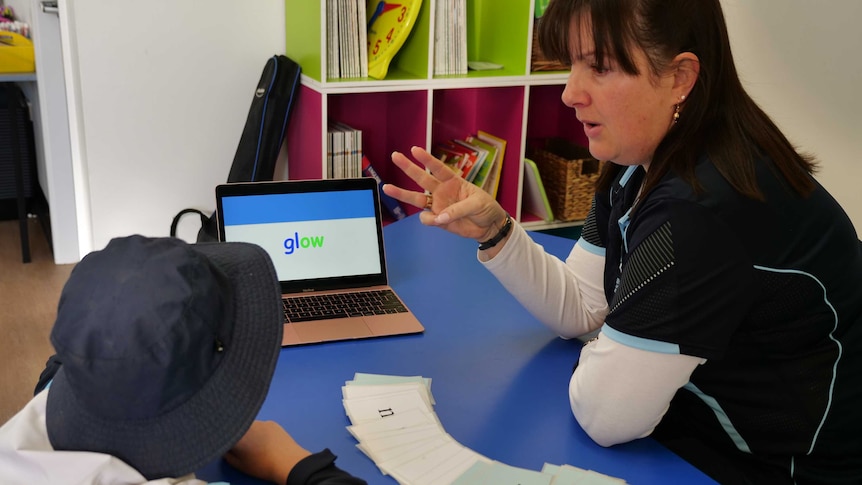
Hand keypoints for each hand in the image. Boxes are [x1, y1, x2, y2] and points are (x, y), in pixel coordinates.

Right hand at [223, 420, 310, 483]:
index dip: (227, 441)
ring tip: (257, 445)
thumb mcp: (240, 465)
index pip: (226, 434)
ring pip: (250, 426)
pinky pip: (261, 426)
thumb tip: (225, 448)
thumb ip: (227, 456)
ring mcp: (261, 422)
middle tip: (245, 447)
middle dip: (238, 435)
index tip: (230, 447)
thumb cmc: (261, 465)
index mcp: (237, 435)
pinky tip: (266, 441)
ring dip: (250, 433)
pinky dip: (261, 432)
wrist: (287, 461)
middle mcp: (248, 424)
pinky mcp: (272, 423)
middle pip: (238, 428)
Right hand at [382, 146, 507, 242]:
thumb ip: (458, 209)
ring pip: (416, 198)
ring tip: (386, 188)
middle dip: (408, 167)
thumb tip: (439, 217)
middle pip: (421, 178)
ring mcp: (437, 205)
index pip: (438, 168)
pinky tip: (438, 221)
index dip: (427, 159)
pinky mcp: (437, 220)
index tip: (415, 149)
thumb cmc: (485, 208)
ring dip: (401, 193)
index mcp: (453, 181)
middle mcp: (442, 191)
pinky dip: (429, 220)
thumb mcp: (477, 204)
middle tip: (395, 156)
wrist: (489, 227)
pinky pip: (426, 219)